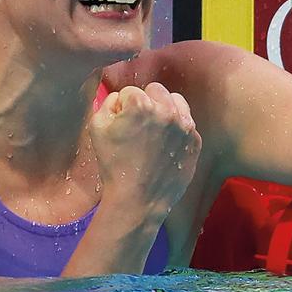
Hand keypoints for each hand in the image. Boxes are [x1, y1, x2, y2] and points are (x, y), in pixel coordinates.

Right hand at [88, 82, 200, 220]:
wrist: (137, 200)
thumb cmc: (113, 165)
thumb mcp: (97, 128)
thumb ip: (108, 103)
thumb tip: (121, 98)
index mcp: (140, 105)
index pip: (130, 92)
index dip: (122, 108)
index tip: (122, 125)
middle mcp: (166, 110)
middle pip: (155, 90)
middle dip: (145, 102)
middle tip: (138, 125)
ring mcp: (185, 126)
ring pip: (175, 101)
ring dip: (164, 110)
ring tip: (154, 132)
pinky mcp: (195, 141)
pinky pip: (186, 123)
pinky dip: (176, 129)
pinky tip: (165, 145)